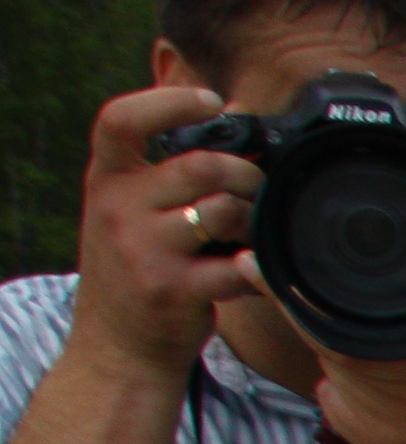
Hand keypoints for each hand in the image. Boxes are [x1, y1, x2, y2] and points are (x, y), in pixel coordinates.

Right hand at [70, 84, 267, 375]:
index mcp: (107, 180)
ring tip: (258, 230)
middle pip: (200, 166)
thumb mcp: (131, 210)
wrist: (117, 344)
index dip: (168, 101)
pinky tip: (260, 268)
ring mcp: (144, 250)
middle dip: (246, 172)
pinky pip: (237, 266)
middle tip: (258, 189)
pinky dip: (260, 265)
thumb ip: (168, 170)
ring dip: (257, 216)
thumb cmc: (136, 267)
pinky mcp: (174, 290)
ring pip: (223, 209)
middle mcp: (118, 209)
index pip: (120, 120)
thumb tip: (237, 116)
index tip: (211, 100)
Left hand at [307, 244, 405, 443]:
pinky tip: (376, 377)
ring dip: (332, 347)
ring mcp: (384, 431)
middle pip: (323, 344)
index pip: (337, 329)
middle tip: (326, 296)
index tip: (259, 265)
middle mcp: (404, 403)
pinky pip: (333, 400)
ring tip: (378, 343)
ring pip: (326, 371)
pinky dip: (341, 382)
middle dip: (313, 314)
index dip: (295, 298)